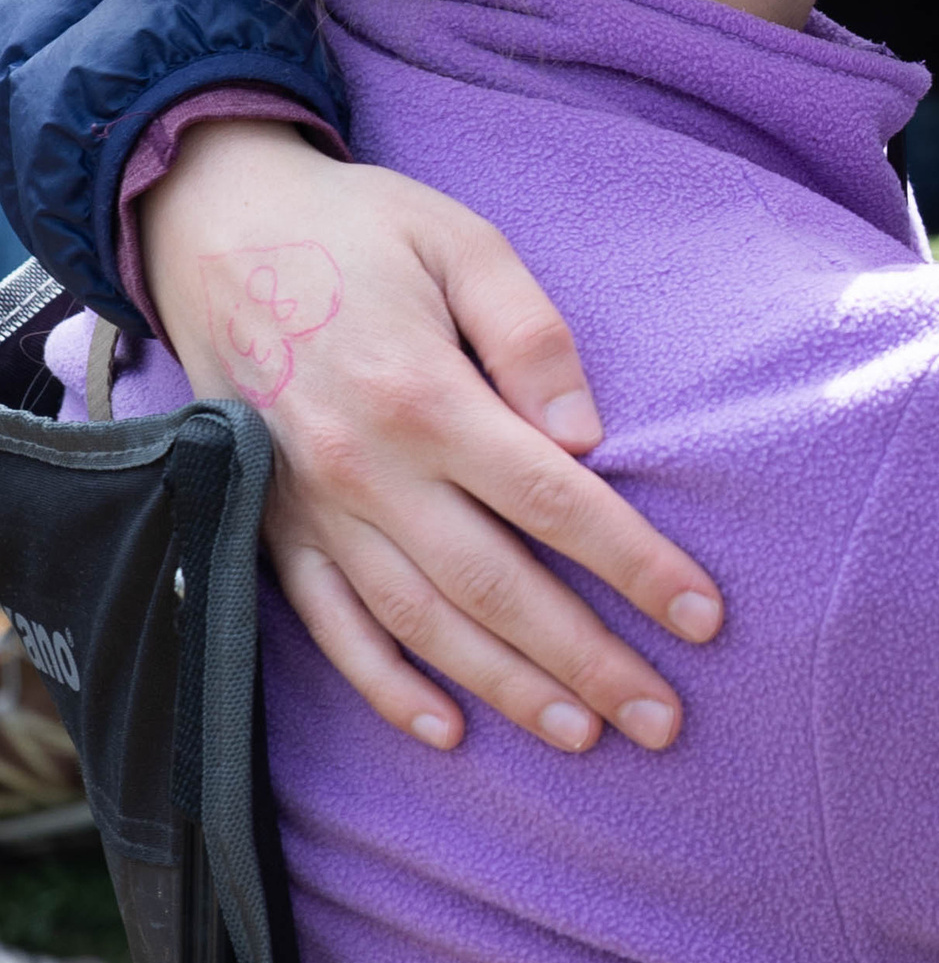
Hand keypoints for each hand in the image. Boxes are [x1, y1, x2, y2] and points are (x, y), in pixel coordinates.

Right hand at [140, 121, 721, 751]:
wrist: (213, 226)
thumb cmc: (359, 229)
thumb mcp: (461, 242)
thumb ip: (532, 335)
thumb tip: (589, 439)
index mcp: (424, 396)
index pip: (553, 504)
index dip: (632, 566)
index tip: (701, 617)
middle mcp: (365, 470)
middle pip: (497, 586)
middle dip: (588, 661)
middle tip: (663, 721)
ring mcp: (311, 509)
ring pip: (422, 624)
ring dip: (505, 689)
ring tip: (583, 735)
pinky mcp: (271, 526)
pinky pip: (327, 625)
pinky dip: (384, 685)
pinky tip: (445, 731)